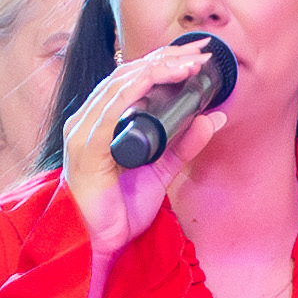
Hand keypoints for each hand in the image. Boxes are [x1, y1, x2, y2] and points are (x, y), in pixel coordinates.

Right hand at [57, 35, 227, 258]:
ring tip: (188, 64)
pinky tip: (156, 78)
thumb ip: (184, 144)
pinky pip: (111, 110)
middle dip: (165, 59)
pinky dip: (136, 90)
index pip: (131, 79)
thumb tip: (213, 117)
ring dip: (157, 69)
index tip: (195, 55)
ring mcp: (84, 132)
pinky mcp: (87, 148)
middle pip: (127, 74)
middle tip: (199, 52)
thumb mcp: (161, 171)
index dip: (163, 62)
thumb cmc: (120, 210)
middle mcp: (88, 121)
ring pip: (120, 85)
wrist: (102, 245)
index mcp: (102, 122)